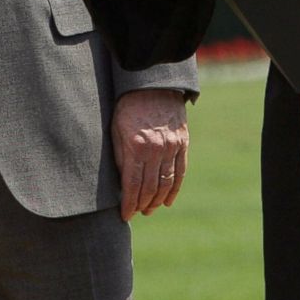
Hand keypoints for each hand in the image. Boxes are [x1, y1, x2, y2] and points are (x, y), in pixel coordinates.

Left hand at [110, 89, 188, 221]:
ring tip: (149, 209)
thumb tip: (122, 183)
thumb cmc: (127, 106)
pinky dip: (174, 189)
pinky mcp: (183, 142)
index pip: (132, 185)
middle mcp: (156, 149)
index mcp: (136, 147)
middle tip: (137, 213)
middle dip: (142, 205)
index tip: (124, 216)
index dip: (128, 204)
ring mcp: (172, 146)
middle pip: (149, 188)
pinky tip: (167, 201)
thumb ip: (120, 157)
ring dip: (157, 200)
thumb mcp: (116, 129)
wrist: (153, 83)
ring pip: (166, 183)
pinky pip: (180, 172)